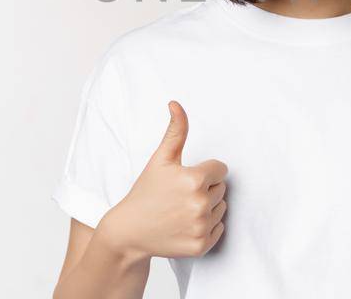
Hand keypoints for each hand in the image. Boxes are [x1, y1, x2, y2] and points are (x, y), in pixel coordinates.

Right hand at [96, 101, 227, 259]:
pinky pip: (219, 229)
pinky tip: (185, 225)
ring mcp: (201, 227)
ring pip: (222, 208)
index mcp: (194, 179)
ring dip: (207, 208)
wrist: (128, 232)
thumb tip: (176, 104)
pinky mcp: (201, 245)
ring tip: (182, 210)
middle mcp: (201, 204)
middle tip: (180, 196)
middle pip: (222, 189)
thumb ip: (175, 131)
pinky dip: (206, 227)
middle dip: (205, 189)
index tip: (185, 179)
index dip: (204, 172)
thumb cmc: (145, 193)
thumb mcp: (160, 159)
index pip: (221, 169)